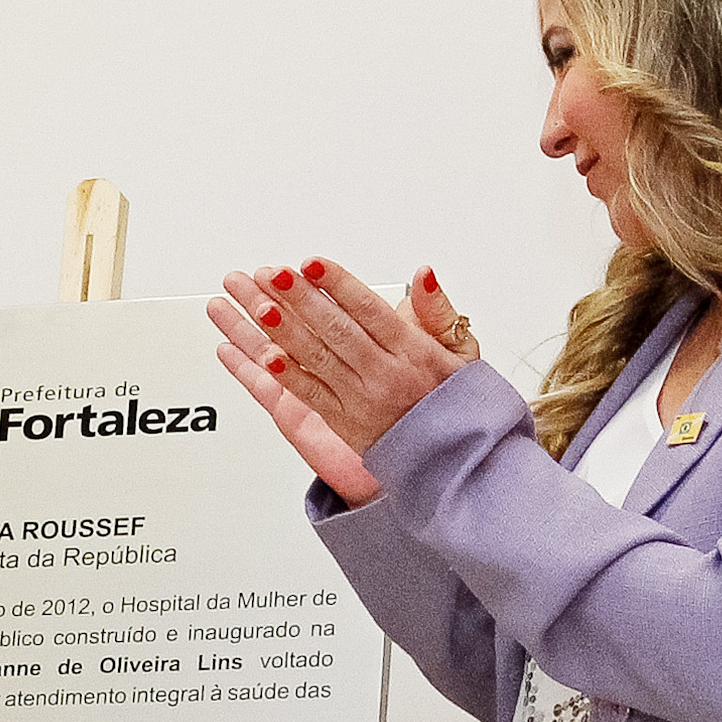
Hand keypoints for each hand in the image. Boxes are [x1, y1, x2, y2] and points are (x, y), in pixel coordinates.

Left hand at [207, 261, 478, 502]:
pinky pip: (310, 394)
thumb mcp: (462, 351)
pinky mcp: (344, 422)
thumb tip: (424, 274)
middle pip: (336, 330)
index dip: (338, 284)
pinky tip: (266, 355)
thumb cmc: (452, 400)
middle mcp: (384, 375)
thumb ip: (438, 310)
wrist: (451, 458)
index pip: (369, 310)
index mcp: (412, 351)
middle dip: (302, 299)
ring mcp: (361, 399)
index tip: (312, 263)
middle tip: (275, 274)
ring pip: (318, 359)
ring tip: (260, 305)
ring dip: (285, 330)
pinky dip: (287, 374)